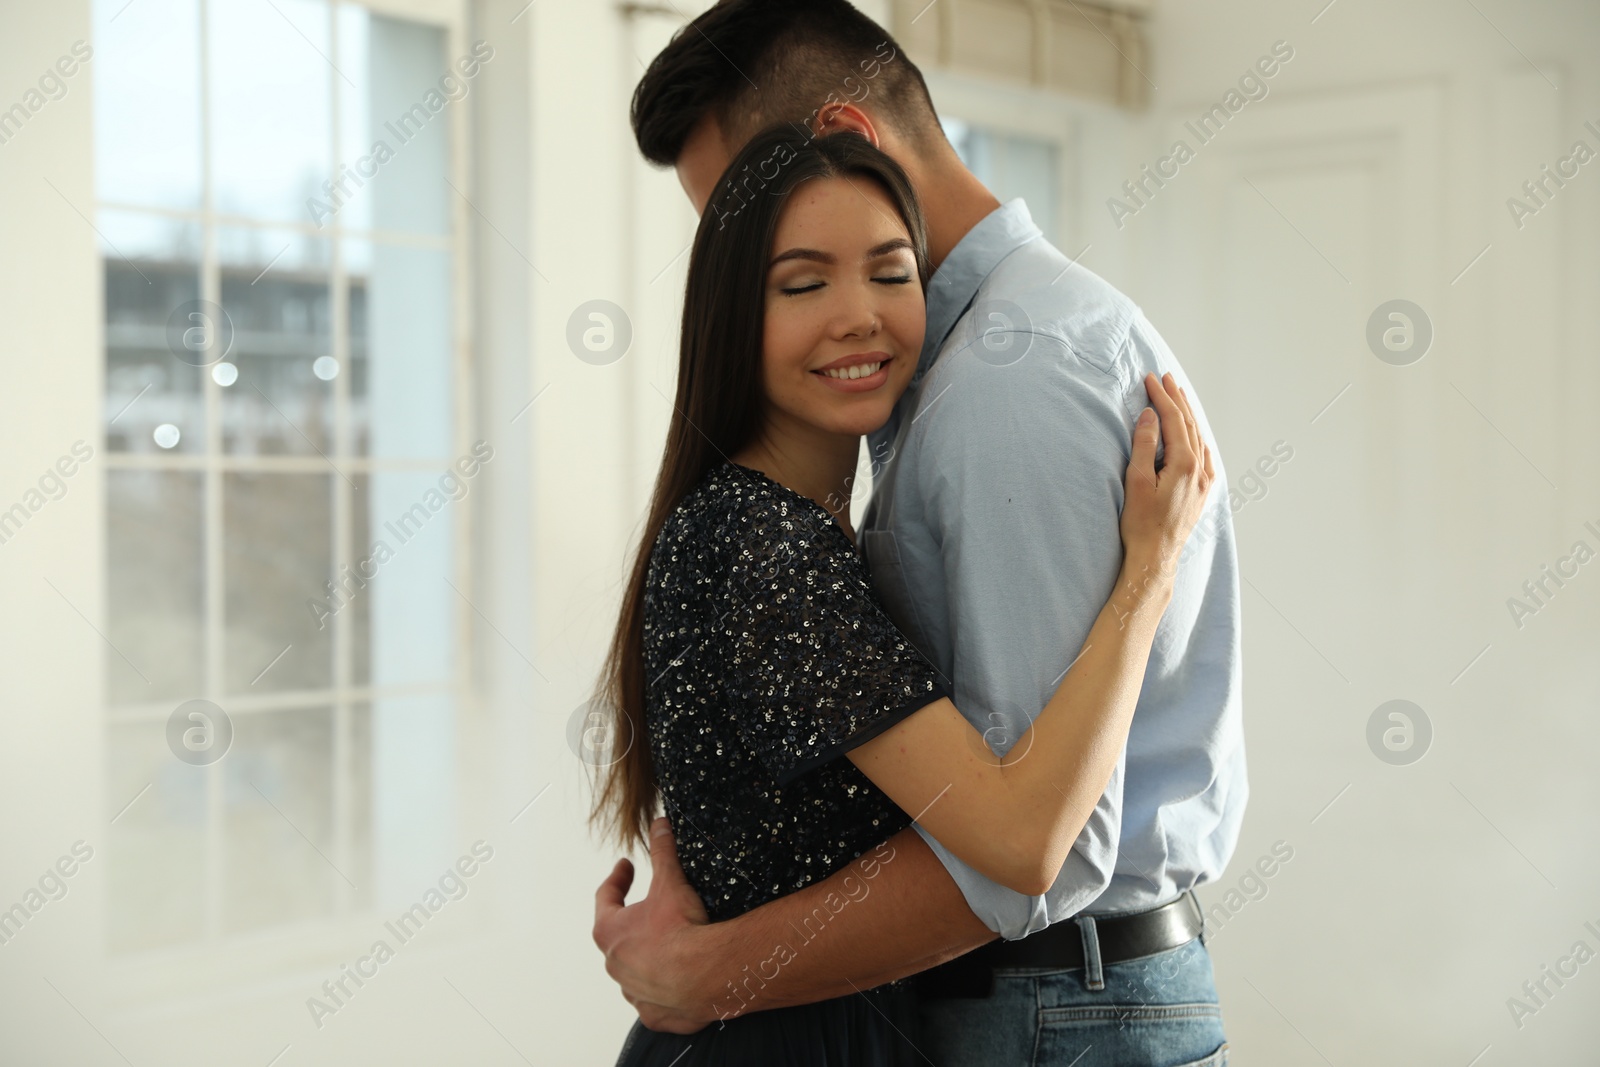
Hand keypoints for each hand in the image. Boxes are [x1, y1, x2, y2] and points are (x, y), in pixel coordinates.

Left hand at [592, 816, 717, 1033]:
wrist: (705, 975)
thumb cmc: (681, 930)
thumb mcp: (671, 882)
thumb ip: (662, 851)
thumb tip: (659, 824)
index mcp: (610, 931)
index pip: (605, 897)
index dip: (617, 878)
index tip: (626, 866)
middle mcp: (615, 964)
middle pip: (616, 937)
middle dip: (631, 920)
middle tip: (648, 906)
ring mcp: (634, 992)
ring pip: (633, 971)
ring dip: (644, 957)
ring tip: (665, 944)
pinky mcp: (655, 1013)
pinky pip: (654, 999)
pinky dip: (663, 989)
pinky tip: (677, 980)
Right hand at [1119, 372, 1214, 571]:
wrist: (1155, 557)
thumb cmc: (1141, 523)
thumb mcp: (1137, 481)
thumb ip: (1144, 445)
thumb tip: (1149, 416)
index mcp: (1185, 464)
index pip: (1174, 420)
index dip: (1162, 397)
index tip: (1150, 379)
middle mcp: (1200, 470)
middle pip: (1190, 425)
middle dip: (1176, 399)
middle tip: (1164, 378)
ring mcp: (1204, 482)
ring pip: (1198, 438)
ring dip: (1187, 415)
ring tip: (1177, 397)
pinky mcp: (1202, 492)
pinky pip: (1203, 454)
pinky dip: (1196, 436)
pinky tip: (1192, 434)